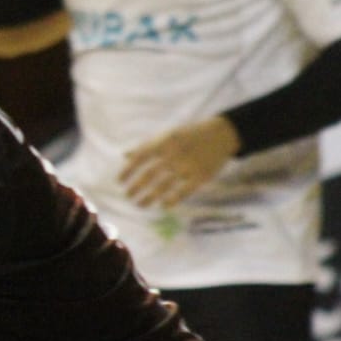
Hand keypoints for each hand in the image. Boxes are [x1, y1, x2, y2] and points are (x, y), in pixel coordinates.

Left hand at [118, 116, 239, 208]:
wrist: (221, 135)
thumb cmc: (189, 135)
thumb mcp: (167, 135)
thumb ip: (146, 146)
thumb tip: (124, 155)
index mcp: (163, 143)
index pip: (139, 158)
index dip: (127, 171)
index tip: (119, 181)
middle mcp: (173, 155)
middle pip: (149, 175)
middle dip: (135, 187)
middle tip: (128, 196)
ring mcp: (187, 167)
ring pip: (163, 187)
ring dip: (149, 198)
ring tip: (140, 204)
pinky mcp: (200, 177)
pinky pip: (183, 192)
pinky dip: (172, 200)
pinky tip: (163, 206)